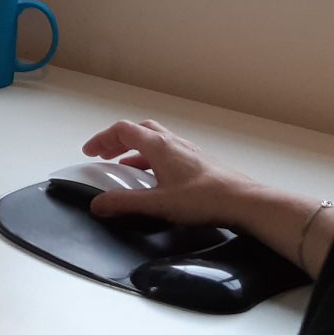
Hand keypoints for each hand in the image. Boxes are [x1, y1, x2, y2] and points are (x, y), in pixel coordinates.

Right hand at [81, 118, 261, 226]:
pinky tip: (154, 178)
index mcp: (158, 146)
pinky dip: (152, 158)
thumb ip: (125, 203)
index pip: (122, 130)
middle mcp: (173, 142)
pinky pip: (168, 151)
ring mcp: (187, 150)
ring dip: (135, 148)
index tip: (90, 152)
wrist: (243, 202)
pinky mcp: (198, 162)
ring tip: (125, 165)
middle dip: (117, 140)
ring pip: (155, 139)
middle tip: (104, 154)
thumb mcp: (157, 204)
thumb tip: (98, 204)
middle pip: (138, 130)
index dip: (102, 139)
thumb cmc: (204, 199)